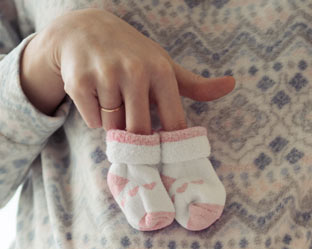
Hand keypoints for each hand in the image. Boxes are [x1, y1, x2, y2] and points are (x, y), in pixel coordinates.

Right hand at [23, 7, 235, 132]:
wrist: (83, 31)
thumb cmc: (132, 54)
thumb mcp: (164, 65)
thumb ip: (195, 85)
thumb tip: (232, 84)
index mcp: (162, 71)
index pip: (173, 123)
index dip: (170, 144)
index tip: (167, 154)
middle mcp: (135, 71)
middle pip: (140, 132)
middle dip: (136, 134)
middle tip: (131, 118)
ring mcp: (106, 75)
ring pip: (114, 127)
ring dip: (113, 123)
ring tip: (111, 97)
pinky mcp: (80, 82)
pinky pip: (92, 121)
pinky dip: (92, 115)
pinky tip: (94, 92)